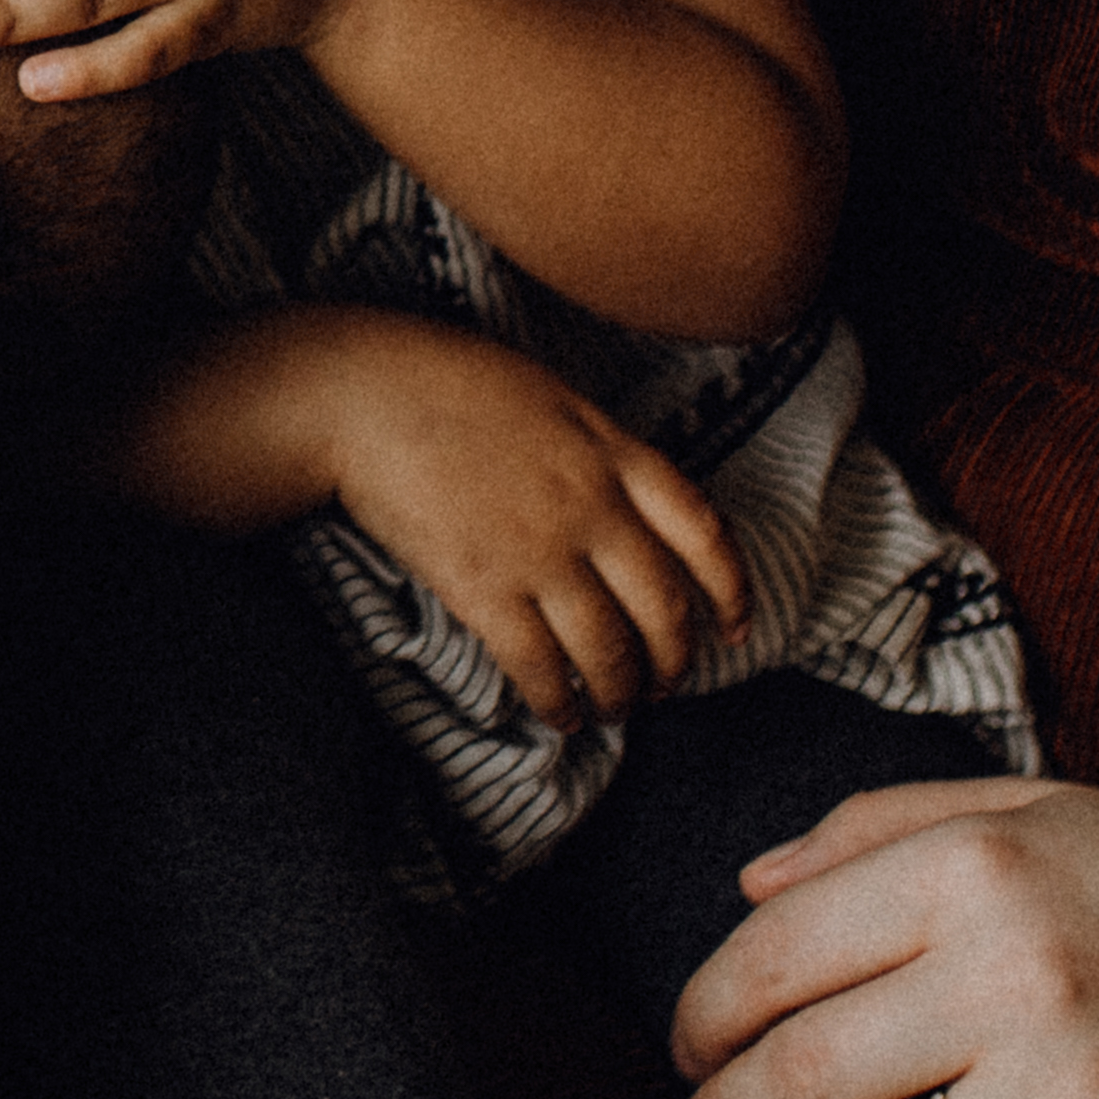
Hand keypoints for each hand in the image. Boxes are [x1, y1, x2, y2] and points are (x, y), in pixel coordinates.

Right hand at [122, 306, 744, 724]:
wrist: (362, 395)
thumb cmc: (449, 383)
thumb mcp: (552, 397)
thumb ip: (603, 449)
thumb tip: (631, 502)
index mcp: (614, 452)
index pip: (703, 533)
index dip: (732, 591)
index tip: (736, 628)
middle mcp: (592, 508)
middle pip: (663, 607)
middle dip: (673, 660)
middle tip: (666, 684)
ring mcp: (539, 551)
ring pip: (609, 648)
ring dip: (621, 691)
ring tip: (615, 707)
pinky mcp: (483, 587)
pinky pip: (539, 664)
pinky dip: (558, 701)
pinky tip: (559, 715)